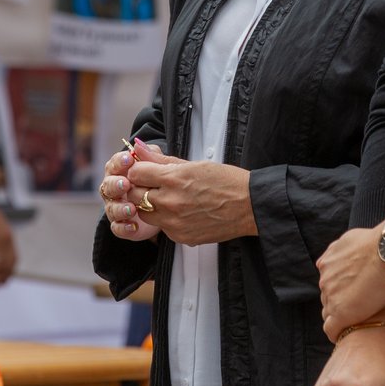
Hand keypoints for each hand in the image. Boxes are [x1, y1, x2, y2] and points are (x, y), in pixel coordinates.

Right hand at [101, 140, 175, 241]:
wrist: (164, 205)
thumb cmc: (156, 180)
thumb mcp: (158, 166)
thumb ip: (149, 156)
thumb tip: (138, 144)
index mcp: (119, 172)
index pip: (113, 165)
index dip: (119, 162)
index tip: (128, 159)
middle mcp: (113, 189)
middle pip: (107, 186)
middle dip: (115, 185)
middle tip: (126, 184)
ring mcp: (116, 207)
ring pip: (111, 208)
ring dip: (120, 208)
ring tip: (132, 209)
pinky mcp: (122, 224)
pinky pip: (117, 228)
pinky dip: (123, 227)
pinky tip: (134, 226)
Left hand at [125, 156, 256, 244]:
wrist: (249, 206)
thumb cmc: (227, 182)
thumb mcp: (194, 164)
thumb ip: (162, 159)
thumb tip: (139, 148)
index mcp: (174, 179)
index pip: (136, 173)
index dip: (138, 170)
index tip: (145, 170)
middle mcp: (170, 202)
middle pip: (134, 195)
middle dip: (140, 188)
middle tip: (152, 184)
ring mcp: (174, 222)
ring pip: (144, 214)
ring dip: (149, 205)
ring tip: (167, 199)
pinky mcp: (180, 237)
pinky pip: (161, 228)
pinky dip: (165, 220)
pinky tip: (181, 212)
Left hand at [317, 226, 384, 339]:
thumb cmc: (377, 242)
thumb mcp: (350, 238)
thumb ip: (342, 249)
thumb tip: (345, 252)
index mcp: (326, 264)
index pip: (328, 282)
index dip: (340, 290)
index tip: (352, 294)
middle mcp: (325, 280)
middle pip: (327, 298)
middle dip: (339, 303)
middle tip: (357, 309)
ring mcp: (331, 297)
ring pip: (329, 313)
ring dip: (340, 318)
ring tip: (354, 324)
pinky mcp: (341, 313)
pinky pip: (331, 329)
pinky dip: (336, 333)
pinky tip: (344, 336)